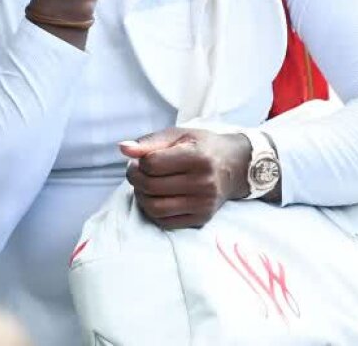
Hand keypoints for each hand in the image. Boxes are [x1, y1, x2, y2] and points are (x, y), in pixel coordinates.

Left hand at [120, 128, 250, 229]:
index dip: (139, 161)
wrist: (235, 166)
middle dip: (135, 178)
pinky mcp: (201, 219)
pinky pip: (165, 222)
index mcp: (198, 157)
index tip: (141, 159)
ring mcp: (203, 204)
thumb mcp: (179, 135)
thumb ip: (149, 142)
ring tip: (143, 185)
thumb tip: (123, 148)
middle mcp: (204, 183)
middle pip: (151, 186)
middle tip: (136, 171)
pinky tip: (155, 197)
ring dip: (140, 196)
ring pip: (155, 208)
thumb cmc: (202, 147)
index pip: (152, 163)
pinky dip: (153, 211)